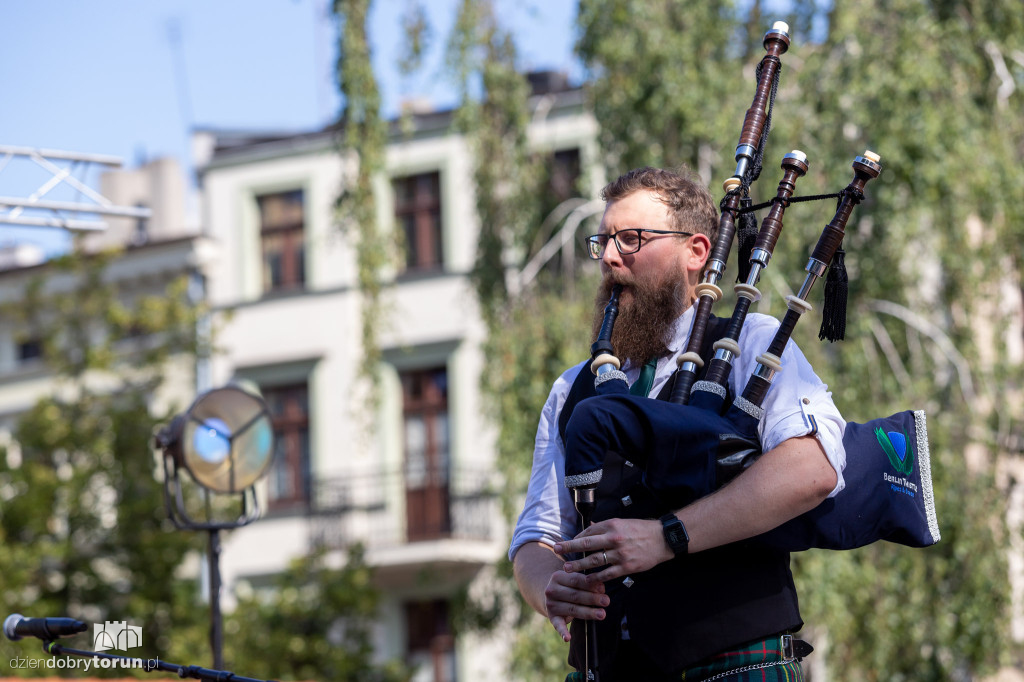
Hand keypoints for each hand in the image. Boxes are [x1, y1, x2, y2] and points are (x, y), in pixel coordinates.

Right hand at [543, 569, 607, 641]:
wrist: (551, 594)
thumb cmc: (569, 585)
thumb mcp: (574, 579)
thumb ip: (586, 581)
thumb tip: (601, 588)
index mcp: (557, 577)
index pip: (576, 580)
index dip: (590, 585)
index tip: (603, 589)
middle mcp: (551, 590)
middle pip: (575, 595)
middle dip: (592, 598)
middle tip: (606, 601)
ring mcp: (551, 605)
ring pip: (572, 609)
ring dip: (588, 613)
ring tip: (602, 614)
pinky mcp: (552, 617)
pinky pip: (558, 625)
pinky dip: (562, 632)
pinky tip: (568, 638)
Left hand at [554, 517, 672, 583]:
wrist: (663, 539)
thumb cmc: (641, 530)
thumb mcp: (622, 522)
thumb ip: (605, 527)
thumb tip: (590, 528)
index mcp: (612, 525)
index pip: (588, 532)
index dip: (575, 539)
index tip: (566, 544)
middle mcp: (613, 539)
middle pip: (586, 544)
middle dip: (569, 548)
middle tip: (556, 550)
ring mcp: (620, 554)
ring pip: (594, 561)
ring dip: (578, 565)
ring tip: (567, 568)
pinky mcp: (627, 567)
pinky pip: (607, 574)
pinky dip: (596, 578)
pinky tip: (587, 580)